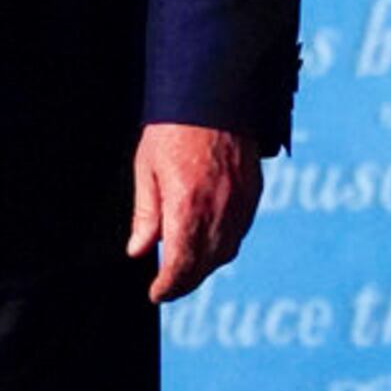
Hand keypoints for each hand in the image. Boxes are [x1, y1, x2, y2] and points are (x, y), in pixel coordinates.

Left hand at [125, 122, 261, 302]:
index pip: (180, 266)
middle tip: (167, 288)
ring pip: (225, 253)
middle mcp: (218, 214)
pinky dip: (223, 245)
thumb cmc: (173, 129)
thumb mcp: (147, 169)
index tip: (156, 294)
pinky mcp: (252, 195)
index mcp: (187, 209)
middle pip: (204, 266)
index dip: (168, 286)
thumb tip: (138, 251)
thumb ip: (146, 215)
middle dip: (185, 282)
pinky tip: (209, 242)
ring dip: (205, 266)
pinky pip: (239, 232)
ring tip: (186, 268)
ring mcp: (239, 206)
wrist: (214, 97)